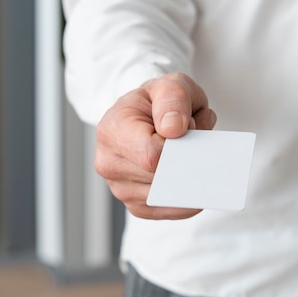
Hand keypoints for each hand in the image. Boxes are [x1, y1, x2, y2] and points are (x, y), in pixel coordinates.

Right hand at [94, 73, 216, 219]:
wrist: (144, 117)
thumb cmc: (157, 102)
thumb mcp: (170, 84)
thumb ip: (173, 98)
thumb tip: (173, 130)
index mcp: (111, 130)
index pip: (152, 154)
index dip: (179, 146)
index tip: (185, 127)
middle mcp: (108, 162)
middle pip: (162, 177)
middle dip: (186, 161)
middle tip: (189, 140)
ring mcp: (119, 187)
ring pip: (168, 195)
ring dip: (187, 178)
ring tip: (183, 154)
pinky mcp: (135, 205)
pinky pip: (168, 212)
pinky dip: (186, 198)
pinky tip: (190, 180)